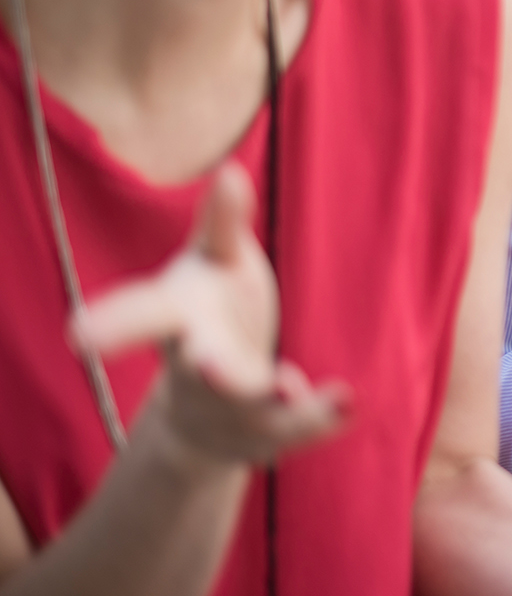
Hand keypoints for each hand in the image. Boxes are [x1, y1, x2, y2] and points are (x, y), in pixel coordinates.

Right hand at [71, 163, 347, 464]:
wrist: (201, 415)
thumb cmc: (205, 311)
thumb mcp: (211, 263)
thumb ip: (221, 226)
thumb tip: (230, 171)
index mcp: (178, 318)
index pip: (144, 316)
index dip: (114, 324)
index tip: (78, 335)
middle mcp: (200, 364)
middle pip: (199, 369)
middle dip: (205, 368)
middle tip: (204, 365)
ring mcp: (234, 401)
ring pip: (252, 403)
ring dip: (269, 396)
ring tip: (290, 388)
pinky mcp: (269, 424)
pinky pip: (295, 421)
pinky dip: (321, 413)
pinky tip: (348, 401)